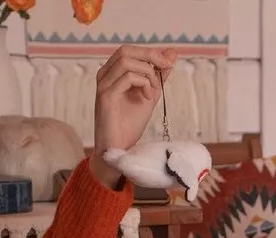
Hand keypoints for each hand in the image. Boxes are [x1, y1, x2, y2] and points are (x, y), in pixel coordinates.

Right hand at [91, 44, 176, 187]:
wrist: (119, 149)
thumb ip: (158, 77)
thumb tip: (171, 54)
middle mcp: (105, 75)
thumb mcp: (149, 96)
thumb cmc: (129, 125)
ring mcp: (104, 84)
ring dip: (147, 73)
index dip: (150, 52)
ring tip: (154, 91)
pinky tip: (147, 98)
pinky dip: (142, 83)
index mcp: (112, 73)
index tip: (169, 61)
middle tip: (166, 67)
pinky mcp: (106, 96)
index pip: (130, 51)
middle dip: (150, 55)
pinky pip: (126, 77)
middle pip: (126, 50)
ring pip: (127, 61)